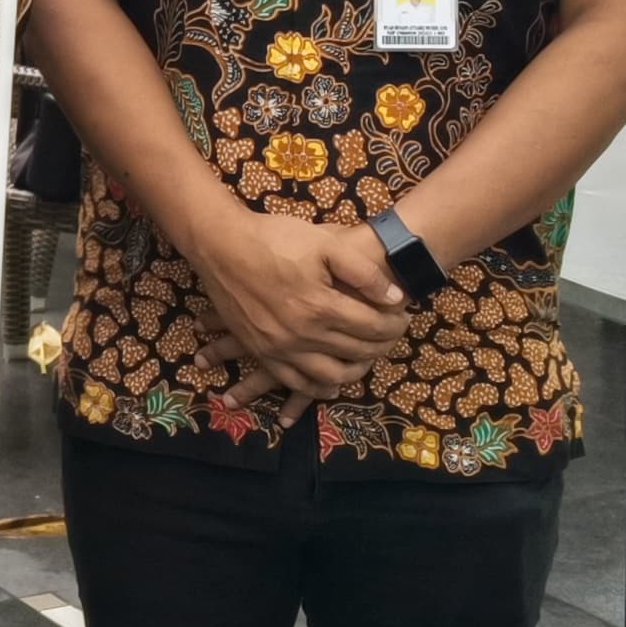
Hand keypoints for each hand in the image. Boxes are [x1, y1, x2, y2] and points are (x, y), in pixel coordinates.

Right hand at [181, 206, 410, 404]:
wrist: (220, 245)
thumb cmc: (274, 238)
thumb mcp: (324, 243)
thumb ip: (363, 272)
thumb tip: (395, 298)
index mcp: (320, 306)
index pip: (372, 326)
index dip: (395, 324)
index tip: (405, 316)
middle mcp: (301, 335)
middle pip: (356, 352)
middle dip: (382, 344)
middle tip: (393, 334)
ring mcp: (279, 347)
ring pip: (329, 376)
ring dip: (355, 371)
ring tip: (368, 357)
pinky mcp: (261, 351)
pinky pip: (294, 382)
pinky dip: (317, 388)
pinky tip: (330, 383)